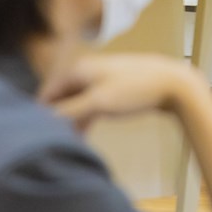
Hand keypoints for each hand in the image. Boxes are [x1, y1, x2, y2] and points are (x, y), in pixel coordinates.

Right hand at [43, 53, 200, 131]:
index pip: (48, 92)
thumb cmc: (134, 90)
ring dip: (72, 120)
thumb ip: (68, 111)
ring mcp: (101, 79)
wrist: (173, 84)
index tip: (37, 135)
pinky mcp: (114, 89)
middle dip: (57, 118)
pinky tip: (84, 135)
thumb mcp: (97, 103)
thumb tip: (43, 120)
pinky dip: (85, 117)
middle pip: (62, 97)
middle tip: (53, 142)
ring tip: (68, 142)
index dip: (41, 113)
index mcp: (79, 69)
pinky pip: (91, 104)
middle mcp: (87, 70)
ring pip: (77, 102)